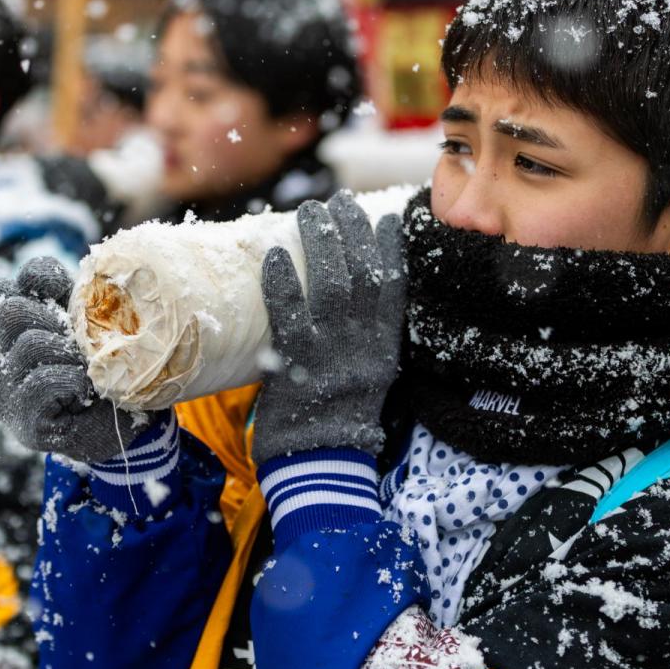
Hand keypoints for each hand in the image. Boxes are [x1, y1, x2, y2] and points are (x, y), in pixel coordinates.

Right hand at [0, 256, 144, 462]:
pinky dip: (74, 379)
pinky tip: (86, 389)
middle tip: (80, 342)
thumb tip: (70, 278)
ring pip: (30, 344)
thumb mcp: (86, 326)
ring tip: (88, 368)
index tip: (68, 295)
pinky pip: (44, 382)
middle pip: (10, 310)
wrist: (124, 428)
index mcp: (2, 332)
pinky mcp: (23, 422)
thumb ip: (72, 299)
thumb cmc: (104, 369)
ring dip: (71, 352)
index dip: (36, 280)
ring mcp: (3, 393)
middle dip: (56, 319)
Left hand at [252, 191, 405, 465]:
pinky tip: (274, 255)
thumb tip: (352, 302)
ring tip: (311, 210)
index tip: (385, 218)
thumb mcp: (369, 381)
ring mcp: (331, 354)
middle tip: (340, 200)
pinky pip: (289, 316)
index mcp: (385, 349)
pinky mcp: (296, 366)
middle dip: (353, 231)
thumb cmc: (340, 426)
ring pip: (331, 286)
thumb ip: (365, 344)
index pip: (395, 288)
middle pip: (363, 275)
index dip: (392, 249)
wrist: (321, 468)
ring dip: (321, 242)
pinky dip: (283, 283)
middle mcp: (364, 347)